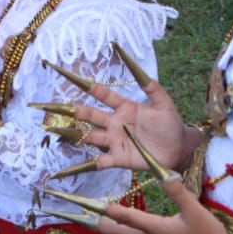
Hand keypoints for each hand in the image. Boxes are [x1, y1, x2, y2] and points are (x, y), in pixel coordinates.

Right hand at [63, 67, 194, 174]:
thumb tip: (139, 68)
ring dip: (74, 133)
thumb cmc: (172, 125)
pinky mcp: (119, 158)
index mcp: (125, 108)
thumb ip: (151, 87)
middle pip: (90, 115)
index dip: (89, 87)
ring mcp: (115, 141)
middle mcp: (115, 123)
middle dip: (72, 110)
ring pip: (90, 136)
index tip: (71, 77)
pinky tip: (73, 165)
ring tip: (55, 130)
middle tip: (53, 106)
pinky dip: (87, 164)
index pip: (103, 95)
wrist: (180, 150)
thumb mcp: (163, 103)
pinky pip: (101, 161)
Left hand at [95, 172, 232, 233]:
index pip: (125, 217)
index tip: (88, 202)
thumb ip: (177, 190)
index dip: (107, 208)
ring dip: (109, 233)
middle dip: (100, 224)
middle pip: (117, 233)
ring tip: (96, 224)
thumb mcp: (195, 209)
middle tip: (81, 216)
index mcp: (156, 229)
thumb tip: (161, 171)